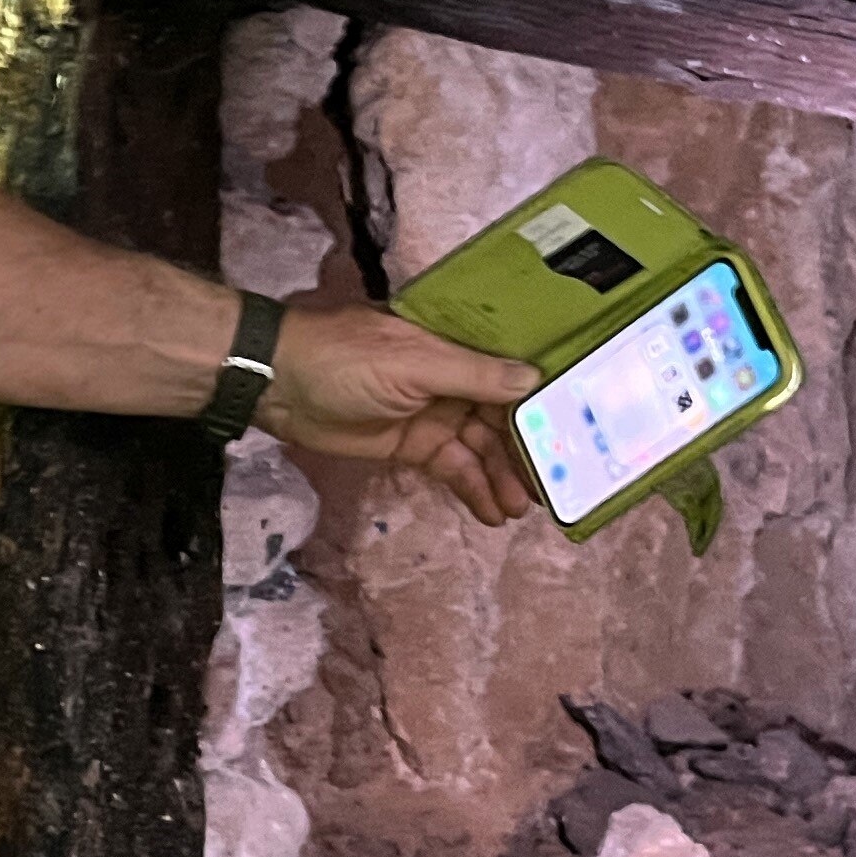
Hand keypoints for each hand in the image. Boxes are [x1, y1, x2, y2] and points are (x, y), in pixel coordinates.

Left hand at [259, 305, 542, 525]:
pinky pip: (453, 468)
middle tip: (553, 486)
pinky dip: (473, 489)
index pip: (512, 372)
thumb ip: (474, 375)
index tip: (577, 429)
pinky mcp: (413, 444)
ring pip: (481, 448)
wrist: (278, 385)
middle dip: (527, 450)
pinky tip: (493, 513)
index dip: (544, 401)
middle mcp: (453, 376)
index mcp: (457, 343)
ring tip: (522, 508)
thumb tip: (535, 380)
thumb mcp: (413, 363)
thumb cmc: (345, 358)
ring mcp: (434, 412)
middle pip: (503, 416)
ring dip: (502, 477)